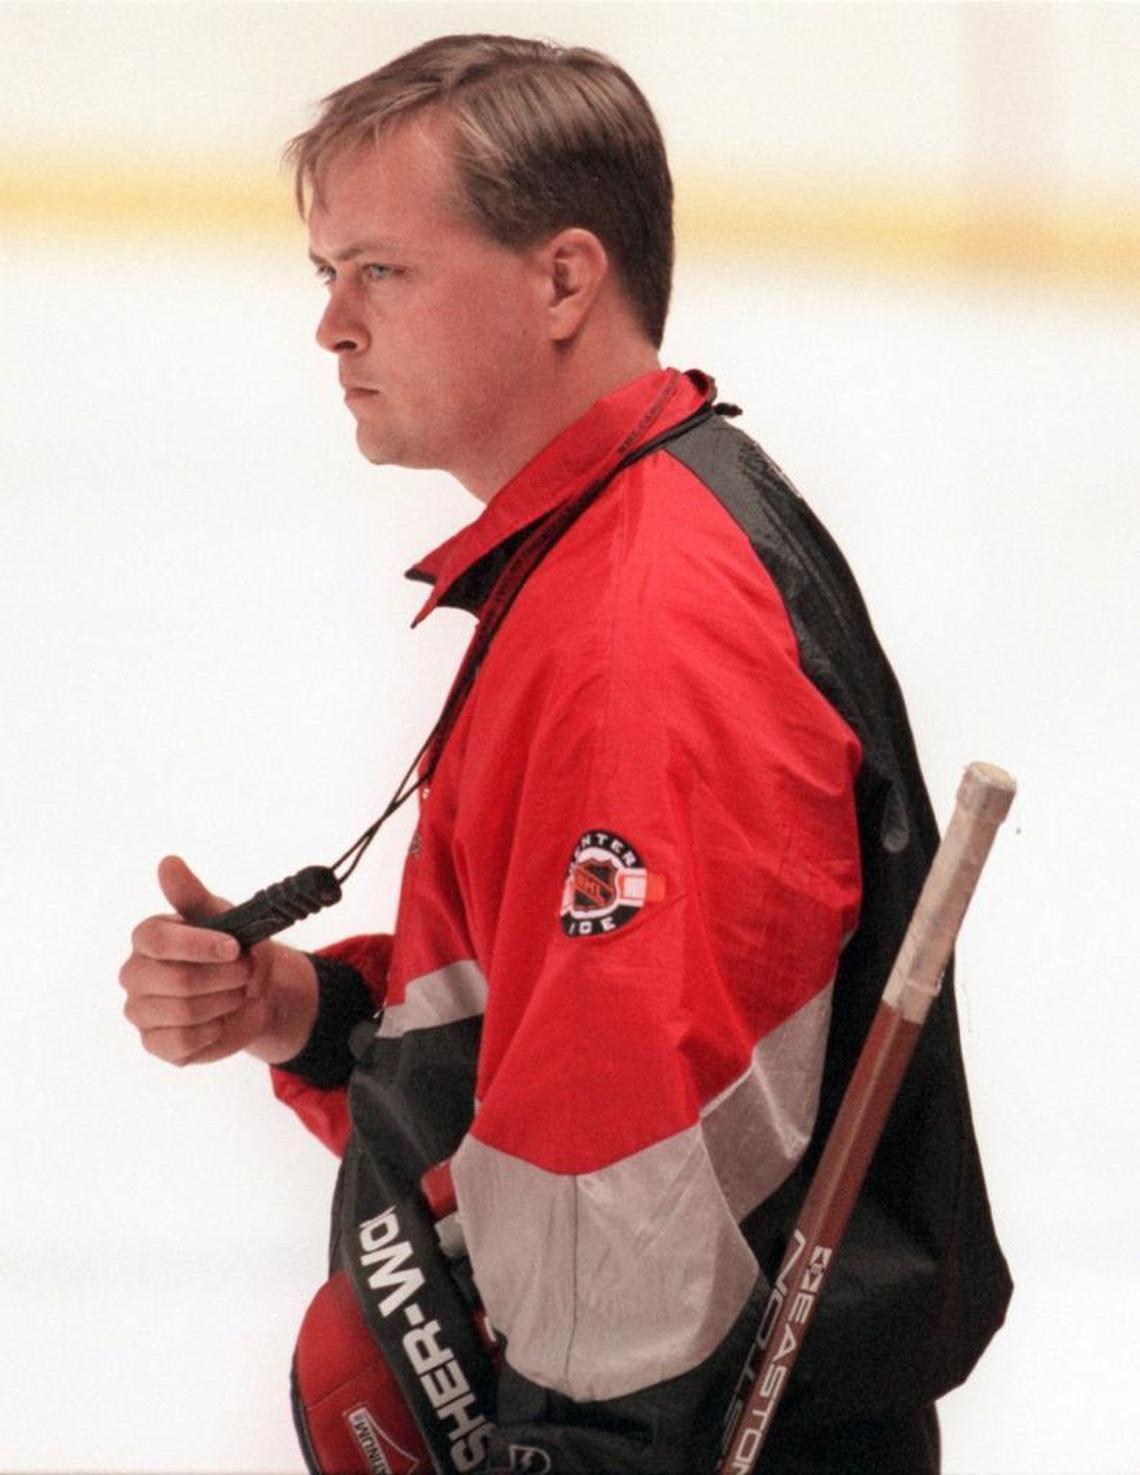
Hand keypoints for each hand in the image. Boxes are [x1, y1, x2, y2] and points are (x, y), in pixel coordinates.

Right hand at [120, 855, 317, 1066]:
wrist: (254, 994)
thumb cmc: (234, 950)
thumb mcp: (224, 917)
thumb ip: (192, 894)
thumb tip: (168, 862)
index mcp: (148, 937)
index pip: (158, 939)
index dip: (200, 945)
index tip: (234, 947)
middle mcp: (135, 973)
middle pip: (178, 980)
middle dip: (225, 977)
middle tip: (247, 972)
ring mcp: (141, 1010)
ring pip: (184, 1012)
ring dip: (225, 1002)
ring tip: (237, 993)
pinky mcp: (154, 1043)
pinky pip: (182, 1042)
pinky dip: (214, 1030)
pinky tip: (221, 1019)